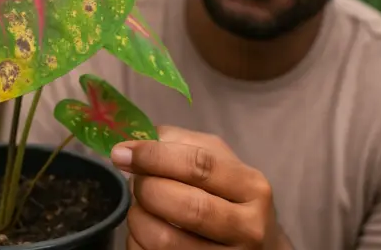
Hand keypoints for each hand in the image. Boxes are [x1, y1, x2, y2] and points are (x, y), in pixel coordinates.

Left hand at [110, 126, 292, 249]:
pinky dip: (138, 241)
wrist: (258, 246)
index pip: (198, 165)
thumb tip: (134, 142)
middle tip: (136, 181)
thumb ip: (181, 144)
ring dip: (138, 217)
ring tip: (142, 206)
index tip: (123, 152)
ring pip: (164, 239)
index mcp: (251, 186)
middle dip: (147, 188)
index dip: (154, 156)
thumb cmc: (230, 198)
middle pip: (184, 205)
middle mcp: (247, 227)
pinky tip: (146, 230)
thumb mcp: (219, 163)